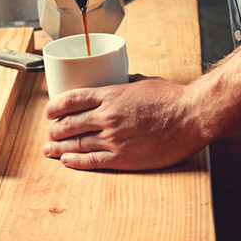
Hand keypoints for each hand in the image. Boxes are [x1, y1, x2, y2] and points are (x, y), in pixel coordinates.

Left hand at [43, 76, 206, 170]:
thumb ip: (126, 82)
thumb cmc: (172, 98)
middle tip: (49, 134)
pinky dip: (75, 161)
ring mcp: (113, 138)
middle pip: (69, 123)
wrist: (191, 117)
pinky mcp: (123, 157)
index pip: (71, 99)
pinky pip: (91, 160)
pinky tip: (67, 161)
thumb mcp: (144, 81)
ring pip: (77, 143)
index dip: (55, 107)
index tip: (49, 112)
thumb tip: (118, 80)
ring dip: (59, 147)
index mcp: (111, 94)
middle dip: (54, 130)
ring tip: (49, 150)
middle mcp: (107, 116)